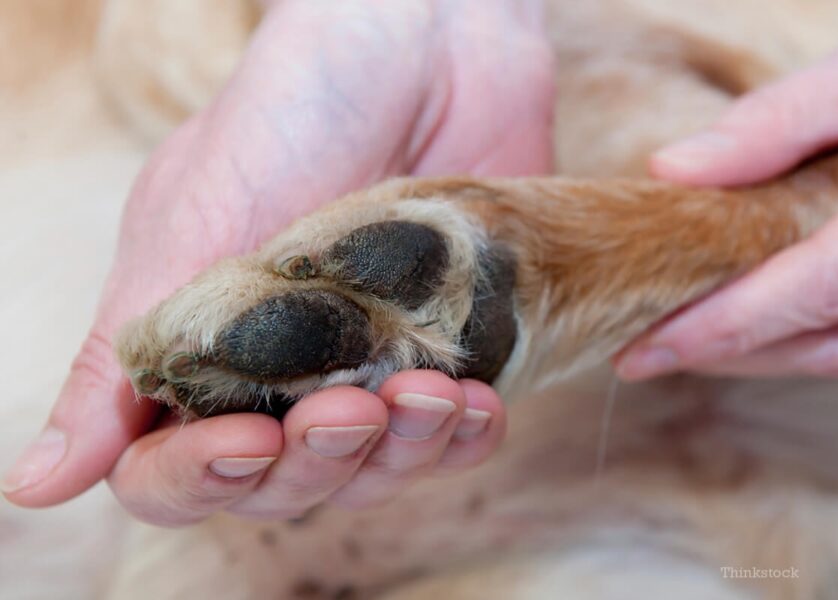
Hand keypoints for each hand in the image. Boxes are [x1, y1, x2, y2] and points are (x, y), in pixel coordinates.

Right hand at [2, 0, 552, 524]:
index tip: (248, 439)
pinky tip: (477, 409)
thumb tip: (37, 483)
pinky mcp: (449, 350)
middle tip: (351, 406)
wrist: (420, 42)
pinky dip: (465, 439)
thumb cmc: (291, 116)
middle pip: (283, 489)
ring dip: (399, 456)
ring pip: (373, 476)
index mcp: (198, 352)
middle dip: (316, 464)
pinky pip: (454, 436)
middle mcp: (282, 375)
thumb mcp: (189, 227)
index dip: (202, 478)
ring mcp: (370, 367)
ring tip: (427, 394)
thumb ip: (124, 358)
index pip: (174, 471)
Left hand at [616, 10, 837, 380]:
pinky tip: (734, 319)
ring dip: (756, 354)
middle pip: (833, 339)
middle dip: (729, 350)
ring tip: (674, 339)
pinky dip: (790, 337)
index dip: (736, 321)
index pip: (830, 282)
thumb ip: (782, 120)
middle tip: (640, 351)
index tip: (651, 344)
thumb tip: (670, 171)